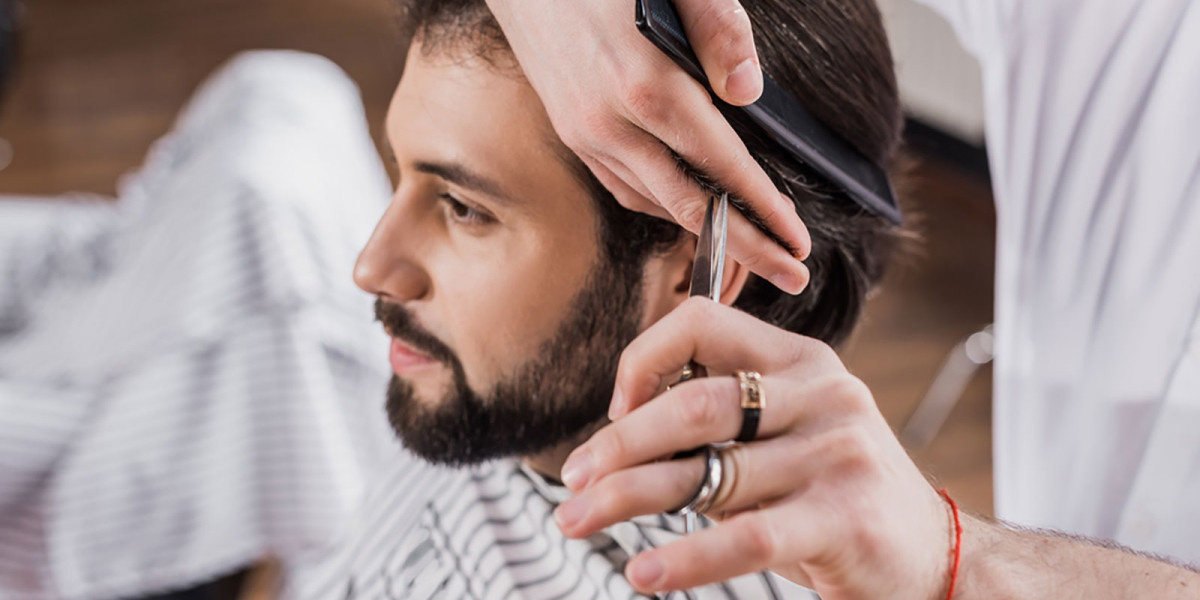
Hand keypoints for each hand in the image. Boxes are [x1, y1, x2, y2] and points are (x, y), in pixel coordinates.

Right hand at [485, 0, 811, 293]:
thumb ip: (719, 30)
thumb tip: (748, 93)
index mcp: (645, 84)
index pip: (722, 166)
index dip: (765, 211)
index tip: (799, 244)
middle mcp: (611, 123)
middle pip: (690, 206)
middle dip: (747, 248)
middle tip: (793, 277)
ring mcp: (586, 134)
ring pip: (656, 203)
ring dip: (705, 233)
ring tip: (751, 250)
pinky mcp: (571, 134)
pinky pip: (625, 188)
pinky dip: (663, 207)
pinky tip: (690, 209)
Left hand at [553, 299, 952, 597]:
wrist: (932, 558)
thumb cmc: (836, 498)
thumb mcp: (785, 440)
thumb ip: (720, 428)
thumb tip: (615, 442)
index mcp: (802, 361)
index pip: (705, 322)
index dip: (645, 358)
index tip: (614, 408)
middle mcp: (824, 394)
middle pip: (695, 403)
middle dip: (619, 444)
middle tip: (573, 479)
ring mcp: (838, 452)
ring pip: (708, 471)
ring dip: (628, 499)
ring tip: (579, 521)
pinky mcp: (844, 516)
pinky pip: (746, 534)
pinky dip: (686, 558)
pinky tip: (646, 572)